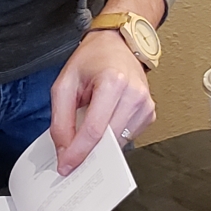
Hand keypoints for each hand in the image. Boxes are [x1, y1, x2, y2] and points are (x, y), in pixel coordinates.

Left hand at [51, 29, 155, 174]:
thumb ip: (61, 119)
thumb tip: (64, 149)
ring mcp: (146, 105)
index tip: (65, 166)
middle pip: (108, 140)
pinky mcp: (149, 113)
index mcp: (113, 82)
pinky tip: (103, 124)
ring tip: (85, 132)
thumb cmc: (92, 59)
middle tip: (69, 159)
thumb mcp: (64, 83)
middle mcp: (134, 94)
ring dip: (99, 145)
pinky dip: (111, 138)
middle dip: (86, 153)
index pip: (94, 130)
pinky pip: (127, 137)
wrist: (117, 44)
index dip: (77, 152)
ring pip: (118, 142)